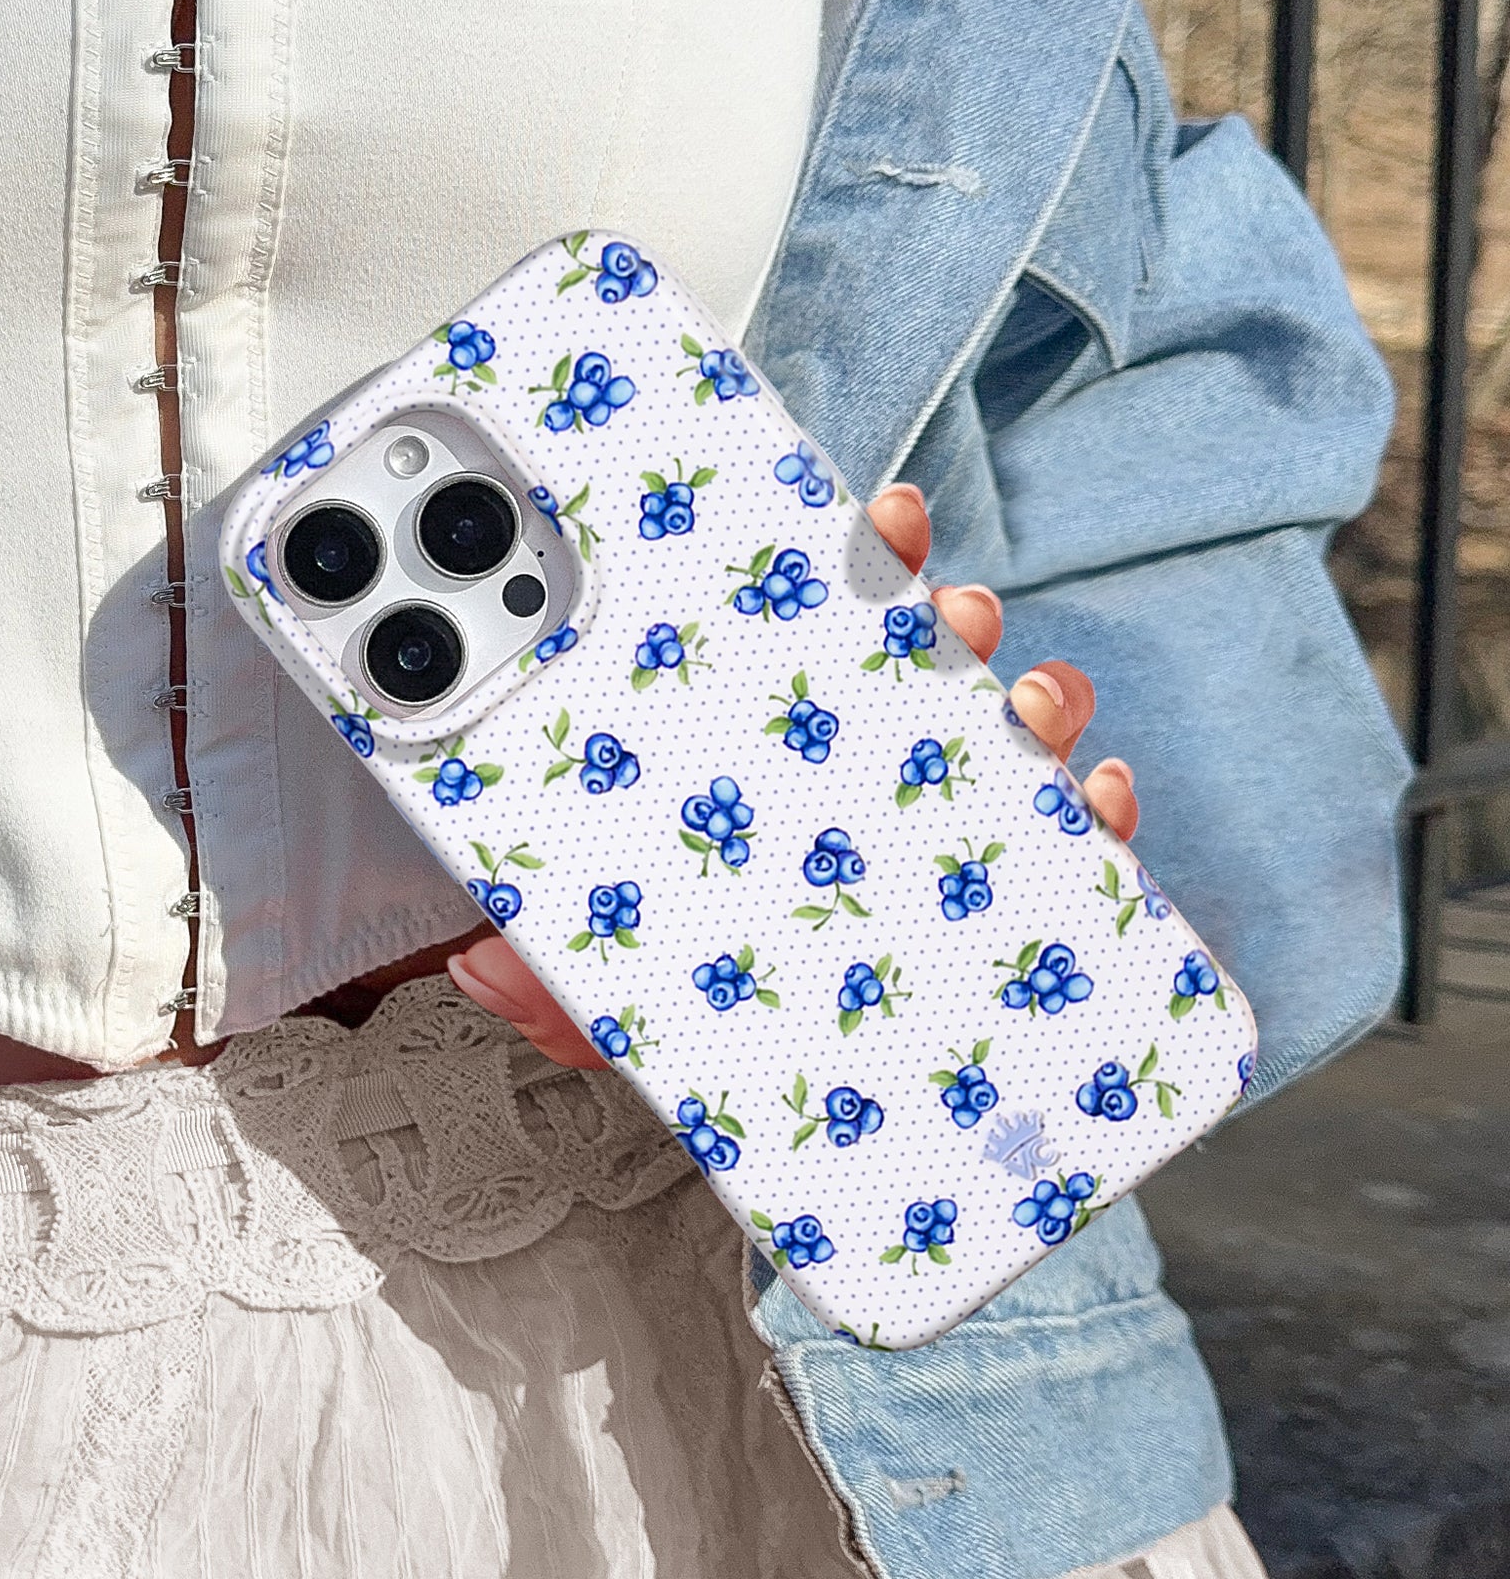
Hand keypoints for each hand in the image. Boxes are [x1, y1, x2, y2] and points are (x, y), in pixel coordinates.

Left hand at [446, 483, 1140, 1069]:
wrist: (729, 1056)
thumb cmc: (669, 980)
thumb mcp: (597, 977)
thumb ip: (542, 975)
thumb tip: (477, 967)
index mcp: (774, 749)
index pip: (828, 632)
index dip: (866, 561)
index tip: (882, 522)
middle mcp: (865, 768)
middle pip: (934, 663)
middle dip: (952, 624)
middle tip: (945, 620)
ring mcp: (939, 822)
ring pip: (1015, 732)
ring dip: (1036, 701)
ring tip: (1025, 711)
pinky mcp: (1002, 892)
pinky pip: (1073, 841)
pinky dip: (1100, 812)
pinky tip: (1098, 800)